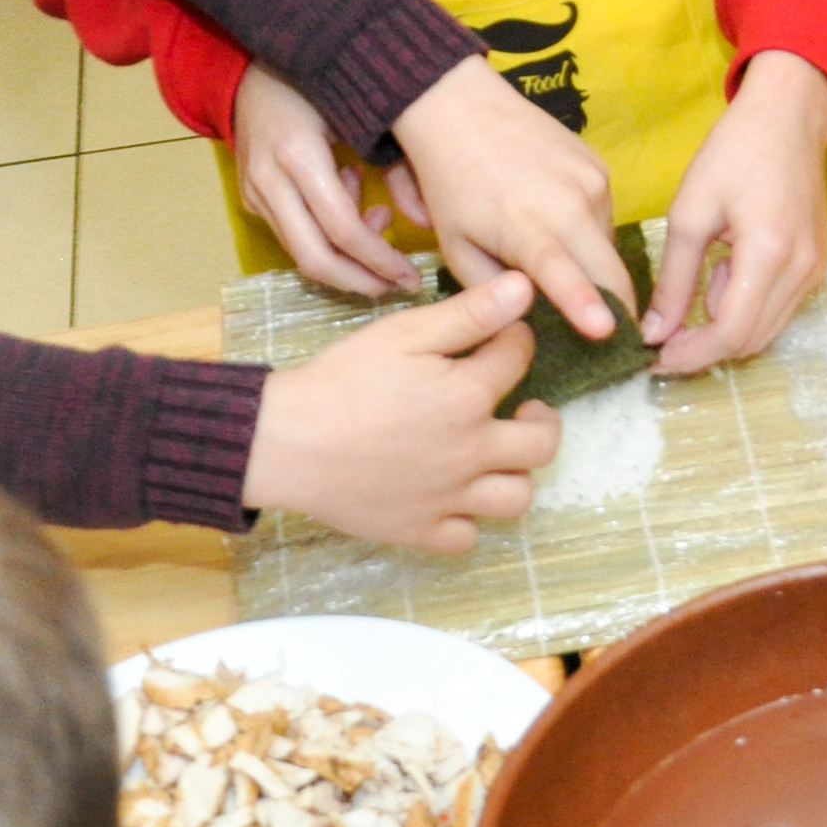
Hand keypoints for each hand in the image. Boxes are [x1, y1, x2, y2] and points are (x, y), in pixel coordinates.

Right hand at [233, 64, 412, 296]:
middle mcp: (269, 178)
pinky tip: (351, 208)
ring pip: (299, 252)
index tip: (411, 276)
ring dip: (344, 259)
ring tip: (380, 233)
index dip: (378, 261)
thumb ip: (398, 165)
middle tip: (397, 285)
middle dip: (360, 281)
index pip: (342, 230)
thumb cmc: (323, 79)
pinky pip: (290, 234)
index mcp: (298, 153)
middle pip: (313, 257)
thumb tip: (427, 221)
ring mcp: (254, 189)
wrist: (255, 59)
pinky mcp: (249, 194)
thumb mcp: (366, 112)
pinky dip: (325, 236)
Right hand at [245, 276, 559, 547]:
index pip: (520, 358)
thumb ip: (469, 313)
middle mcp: (471, 452)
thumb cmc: (339, 381)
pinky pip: (467, 538)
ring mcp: (449, 498)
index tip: (502, 337)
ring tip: (494, 454)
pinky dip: (467, 519)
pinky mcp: (419, 530)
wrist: (284, 442)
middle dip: (543, 419)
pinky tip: (453, 496)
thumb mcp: (403, 333)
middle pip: (543, 443)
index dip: (516, 339)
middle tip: (521, 408)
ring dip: (515, 474)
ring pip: (517, 498)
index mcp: (469, 396)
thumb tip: (524, 288)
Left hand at [381, 57, 633, 340]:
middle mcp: (571, 202)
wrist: (462, 107)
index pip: (564, 273)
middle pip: (612, 272)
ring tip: (556, 258)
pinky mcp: (601, 167)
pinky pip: (606, 217)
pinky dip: (588, 234)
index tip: (610, 334)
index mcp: (526, 226)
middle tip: (613, 338)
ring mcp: (592, 182)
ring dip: (595, 267)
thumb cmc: (450, 184)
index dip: (588, 306)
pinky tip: (557, 222)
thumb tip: (532, 320)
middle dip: (617, 309)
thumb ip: (495, 290)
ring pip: (609, 247)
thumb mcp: (458, 249)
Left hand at [648, 49, 826, 374]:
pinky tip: (723, 274)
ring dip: (724, 328)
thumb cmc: (734, 153)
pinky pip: (778, 309)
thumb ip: (673, 279)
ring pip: (765, 331)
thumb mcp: (690, 213)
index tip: (655, 359)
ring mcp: (815, 271)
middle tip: (663, 337)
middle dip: (704, 348)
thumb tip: (654, 333)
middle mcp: (801, 270)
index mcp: (768, 253)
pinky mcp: (816, 266)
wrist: (788, 118)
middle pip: (751, 341)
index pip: (732, 332)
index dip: (692, 356)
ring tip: (696, 289)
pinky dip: (745, 308)